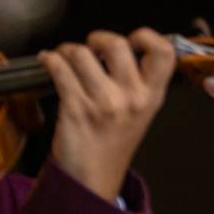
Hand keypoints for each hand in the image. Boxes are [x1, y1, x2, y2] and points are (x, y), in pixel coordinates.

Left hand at [42, 30, 176, 202]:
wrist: (92, 177)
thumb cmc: (114, 142)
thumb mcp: (142, 112)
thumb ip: (141, 81)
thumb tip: (120, 47)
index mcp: (153, 96)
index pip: (164, 52)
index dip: (148, 36)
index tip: (133, 39)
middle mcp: (132, 97)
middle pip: (118, 45)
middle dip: (98, 38)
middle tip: (92, 46)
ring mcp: (104, 103)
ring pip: (82, 54)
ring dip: (69, 50)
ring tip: (66, 57)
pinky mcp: (75, 108)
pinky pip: (59, 70)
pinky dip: (50, 59)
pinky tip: (48, 61)